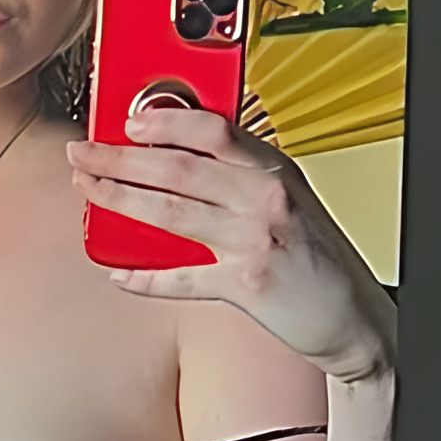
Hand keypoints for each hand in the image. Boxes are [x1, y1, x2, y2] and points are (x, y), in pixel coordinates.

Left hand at [66, 108, 396, 384]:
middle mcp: (266, 198)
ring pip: (170, 213)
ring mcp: (255, 241)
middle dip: (119, 158)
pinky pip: (182, 279)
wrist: (356, 320)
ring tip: (88, 191)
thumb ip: (243, 178)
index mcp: (276, 170)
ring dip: (119, 200)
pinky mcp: (247, 287)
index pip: (213, 128)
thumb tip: (177, 161)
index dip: (163, 120)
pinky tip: (119, 274)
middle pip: (177, 168)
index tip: (125, 120)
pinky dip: (145, 278)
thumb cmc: (320, 261)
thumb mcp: (291, 200)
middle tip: (83, 154)